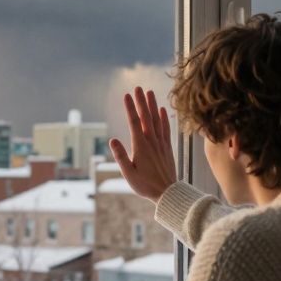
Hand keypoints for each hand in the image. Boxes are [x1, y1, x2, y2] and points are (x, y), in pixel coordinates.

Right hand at [109, 87, 177, 202]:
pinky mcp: (167, 148)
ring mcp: (161, 144)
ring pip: (157, 120)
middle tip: (138, 87)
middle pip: (146, 117)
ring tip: (149, 92)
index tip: (126, 95)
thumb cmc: (145, 185)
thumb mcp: (128, 174)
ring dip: (153, 105)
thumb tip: (112, 140)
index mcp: (141, 146)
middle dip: (141, 101)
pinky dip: (164, 118)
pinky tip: (162, 110)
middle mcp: (152, 141)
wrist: (168, 193)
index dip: (130, 108)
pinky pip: (166, 129)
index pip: (134, 122)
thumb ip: (120, 156)